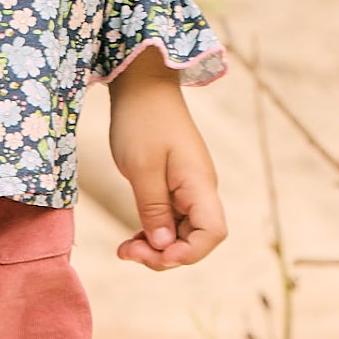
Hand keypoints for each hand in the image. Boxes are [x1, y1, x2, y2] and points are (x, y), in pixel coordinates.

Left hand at [107, 47, 226, 270]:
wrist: (142, 85)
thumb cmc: (142, 120)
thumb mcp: (141, 167)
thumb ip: (153, 208)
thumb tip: (163, 246)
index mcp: (199, 184)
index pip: (212, 233)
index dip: (188, 253)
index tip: (154, 253)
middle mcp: (199, 190)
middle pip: (197, 239)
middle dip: (165, 254)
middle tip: (128, 253)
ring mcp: (188, 188)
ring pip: (181, 232)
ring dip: (156, 247)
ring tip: (125, 249)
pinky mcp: (174, 185)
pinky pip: (170, 219)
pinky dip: (152, 232)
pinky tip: (131, 238)